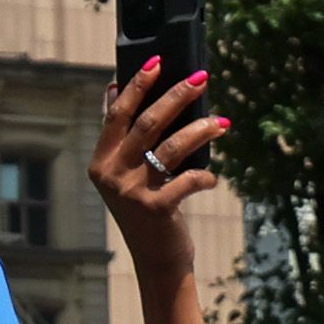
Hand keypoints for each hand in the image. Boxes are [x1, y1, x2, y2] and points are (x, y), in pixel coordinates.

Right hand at [89, 52, 231, 298]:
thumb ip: (124, 139)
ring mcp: (131, 191)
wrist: (156, 261)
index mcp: (101, 161)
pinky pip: (187, 179)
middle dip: (177, 95)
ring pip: (171, 145)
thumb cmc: (149, 211)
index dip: (137, 85)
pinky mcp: (155, 208)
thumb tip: (118, 89)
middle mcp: (111, 174)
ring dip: (201, 129)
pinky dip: (204, 175)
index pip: (118, 113)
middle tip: (201, 78)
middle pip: (148, 122)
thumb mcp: (129, 175)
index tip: (157, 61)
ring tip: (222, 121)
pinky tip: (212, 176)